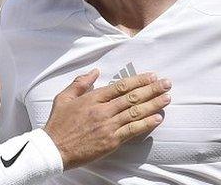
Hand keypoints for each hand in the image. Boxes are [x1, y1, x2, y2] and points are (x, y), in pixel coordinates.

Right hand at [43, 69, 170, 169]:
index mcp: (92, 98)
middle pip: (132, 97)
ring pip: (136, 113)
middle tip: (166, 84)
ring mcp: (108, 126)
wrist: (54, 148)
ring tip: (167, 98)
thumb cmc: (58, 123)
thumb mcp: (63, 97)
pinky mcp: (111, 141)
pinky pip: (132, 130)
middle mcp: (102, 110)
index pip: (121, 86)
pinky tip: (157, 118)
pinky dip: (146, 124)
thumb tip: (95, 71)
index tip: (151, 76)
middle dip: (152, 89)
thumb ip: (80, 82)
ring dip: (153, 104)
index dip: (138, 80)